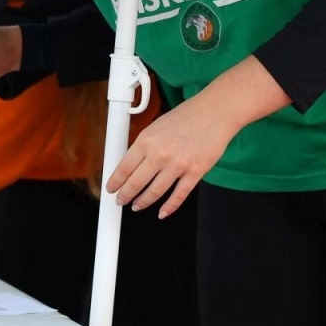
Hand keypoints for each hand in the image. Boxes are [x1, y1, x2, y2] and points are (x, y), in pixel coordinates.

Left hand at [106, 96, 234, 218]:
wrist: (214, 113)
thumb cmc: (186, 117)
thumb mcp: (156, 127)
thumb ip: (144, 146)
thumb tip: (131, 165)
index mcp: (146, 140)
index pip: (124, 168)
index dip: (115, 182)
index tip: (111, 189)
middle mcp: (159, 154)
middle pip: (136, 183)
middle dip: (125, 195)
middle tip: (121, 200)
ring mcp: (178, 165)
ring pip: (155, 192)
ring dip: (143, 202)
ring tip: (137, 206)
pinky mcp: (195, 172)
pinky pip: (179, 195)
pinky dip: (169, 207)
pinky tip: (162, 212)